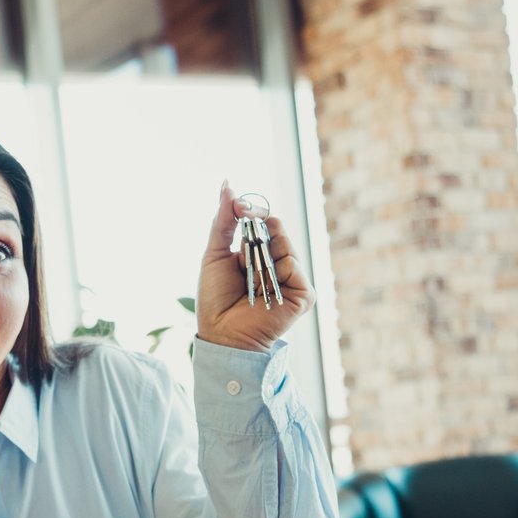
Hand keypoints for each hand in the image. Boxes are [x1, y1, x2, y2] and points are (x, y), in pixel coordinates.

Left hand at [195, 180, 311, 352]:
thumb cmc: (215, 298)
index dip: (256, 214)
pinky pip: (295, 268)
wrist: (222, 333)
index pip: (265, 224)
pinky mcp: (302, 294)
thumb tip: (227, 184)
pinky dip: (278, 272)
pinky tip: (265, 287)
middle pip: (278, 231)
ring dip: (265, 257)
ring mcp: (291, 279)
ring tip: (250, 277)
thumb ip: (224, 220)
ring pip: (287, 247)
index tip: (243, 210)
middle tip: (243, 249)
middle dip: (260, 235)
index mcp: (257, 255)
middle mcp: (276, 265)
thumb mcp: (215, 252)